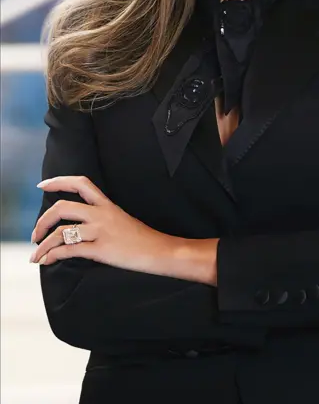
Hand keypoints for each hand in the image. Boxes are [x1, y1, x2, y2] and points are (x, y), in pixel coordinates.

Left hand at [29, 175, 180, 275]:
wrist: (159, 251)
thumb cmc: (140, 238)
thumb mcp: (120, 218)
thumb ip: (100, 217)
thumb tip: (76, 225)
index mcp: (107, 204)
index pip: (81, 183)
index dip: (59, 181)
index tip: (42, 185)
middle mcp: (102, 214)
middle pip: (63, 207)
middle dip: (43, 220)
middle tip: (35, 233)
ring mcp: (101, 231)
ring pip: (62, 232)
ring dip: (43, 245)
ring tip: (36, 255)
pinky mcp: (101, 250)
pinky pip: (69, 250)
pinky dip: (52, 256)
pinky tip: (47, 261)